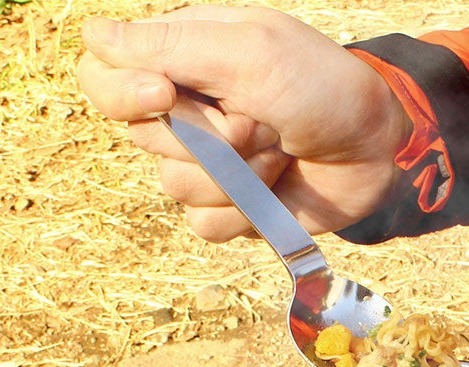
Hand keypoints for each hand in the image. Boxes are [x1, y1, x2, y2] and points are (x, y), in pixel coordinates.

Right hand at [77, 6, 409, 240]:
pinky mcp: (231, 209)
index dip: (120, 92)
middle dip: (208, 135)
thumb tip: (92, 39)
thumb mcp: (249, 50)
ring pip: (175, 187)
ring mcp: (207, 166)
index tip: (166, 92)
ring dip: (237, 173)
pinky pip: (206, 226)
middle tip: (260, 118)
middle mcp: (185, 113)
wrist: (377, 147)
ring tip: (279, 148)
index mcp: (180, 60)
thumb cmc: (321, 87)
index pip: (100, 76)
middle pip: (142, 138)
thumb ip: (168, 45)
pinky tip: (279, 186)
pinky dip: (246, 210)